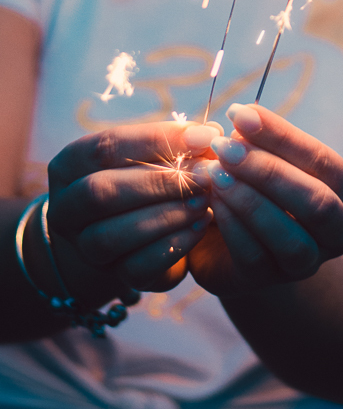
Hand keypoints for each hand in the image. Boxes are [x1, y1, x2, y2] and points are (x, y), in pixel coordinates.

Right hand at [44, 121, 220, 305]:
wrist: (136, 229)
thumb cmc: (149, 176)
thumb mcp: (156, 153)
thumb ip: (178, 142)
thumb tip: (210, 133)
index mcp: (70, 164)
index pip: (106, 147)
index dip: (157, 140)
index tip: (204, 138)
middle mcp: (66, 207)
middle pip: (101, 192)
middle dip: (159, 182)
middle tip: (205, 174)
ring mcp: (83, 247)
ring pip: (111, 236)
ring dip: (166, 215)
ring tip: (205, 201)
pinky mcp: (113, 276)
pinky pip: (136, 268)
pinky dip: (173, 245)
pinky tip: (201, 226)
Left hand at [187, 104, 342, 297]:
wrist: (235, 239)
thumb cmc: (258, 184)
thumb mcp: (265, 158)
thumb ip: (260, 140)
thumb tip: (242, 116)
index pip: (323, 161)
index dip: (283, 136)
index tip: (240, 113)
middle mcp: (338, 231)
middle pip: (315, 201)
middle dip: (267, 170)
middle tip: (224, 145)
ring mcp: (306, 263)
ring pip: (289, 237)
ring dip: (248, 200)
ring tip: (213, 172)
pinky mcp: (269, 280)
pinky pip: (254, 256)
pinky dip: (232, 225)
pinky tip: (209, 200)